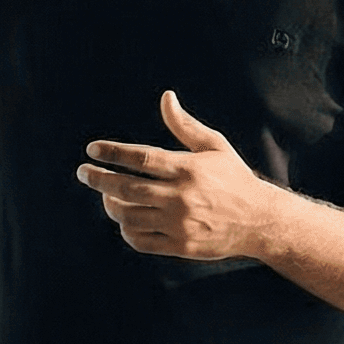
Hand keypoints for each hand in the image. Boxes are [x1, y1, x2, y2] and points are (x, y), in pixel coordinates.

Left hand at [79, 90, 273, 260]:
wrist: (259, 221)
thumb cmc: (234, 178)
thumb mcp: (214, 146)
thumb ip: (185, 125)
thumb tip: (166, 97)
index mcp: (188, 168)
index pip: (140, 159)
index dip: (112, 153)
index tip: (92, 150)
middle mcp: (182, 196)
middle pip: (126, 188)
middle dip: (99, 179)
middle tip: (83, 172)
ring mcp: (180, 223)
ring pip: (129, 216)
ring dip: (110, 204)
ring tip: (106, 194)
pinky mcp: (181, 246)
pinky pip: (141, 240)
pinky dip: (126, 229)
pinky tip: (124, 218)